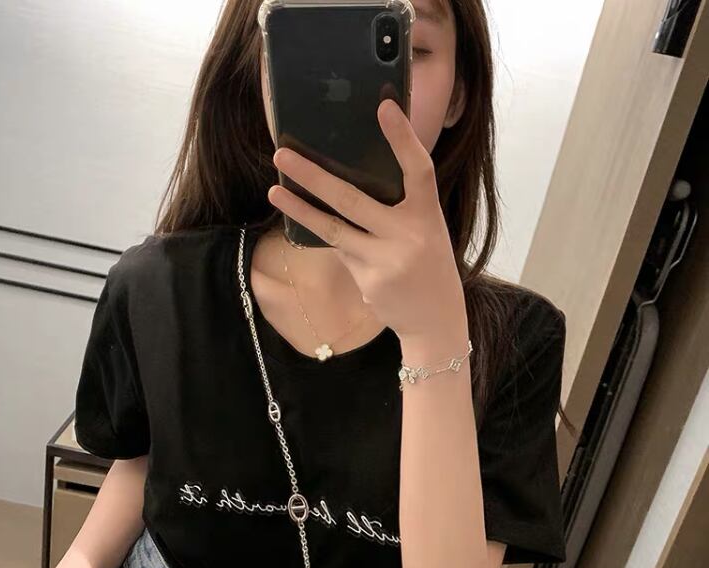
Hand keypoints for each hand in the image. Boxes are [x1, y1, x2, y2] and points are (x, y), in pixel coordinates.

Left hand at [268, 98, 466, 345]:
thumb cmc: (427, 265)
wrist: (435, 319)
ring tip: (274, 191)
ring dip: (300, 209)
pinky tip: (323, 235)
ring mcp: (386, 260)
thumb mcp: (425, 231)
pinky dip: (331, 241)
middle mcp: (408, 235)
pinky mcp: (368, 281)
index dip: (402, 138)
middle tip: (282, 155)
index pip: (418, 169)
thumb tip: (351, 179)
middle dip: (313, 177)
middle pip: (352, 199)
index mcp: (428, 215)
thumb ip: (400, 208)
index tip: (383, 106)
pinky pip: (340, 252)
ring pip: (333, 229)